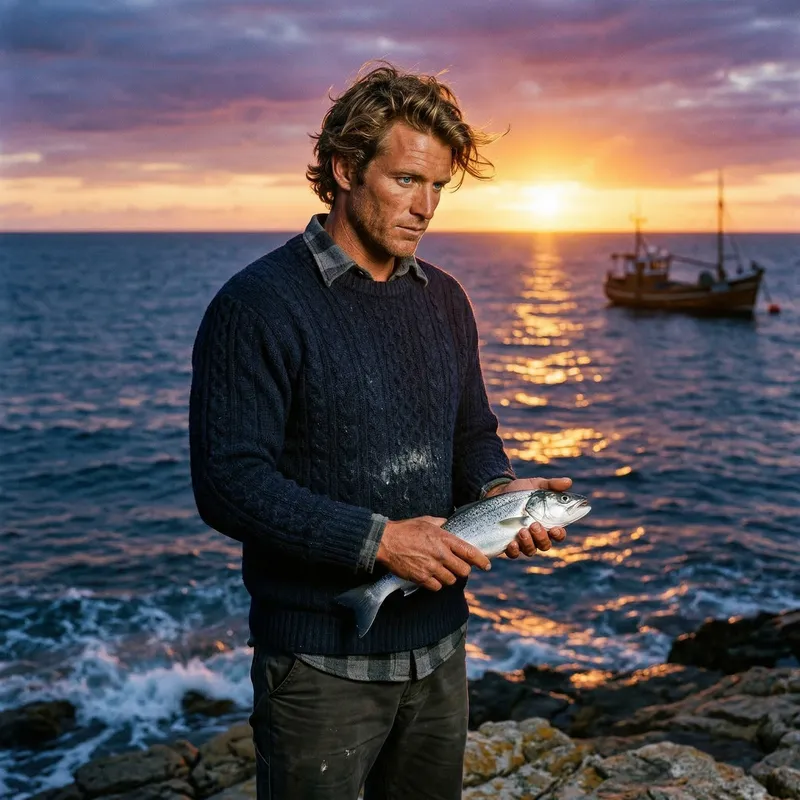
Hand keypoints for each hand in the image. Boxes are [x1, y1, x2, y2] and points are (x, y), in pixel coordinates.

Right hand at [376, 516, 491, 591]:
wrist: (385, 541)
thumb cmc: (405, 529)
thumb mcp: (426, 521)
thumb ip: (441, 523)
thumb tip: (449, 524)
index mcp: (444, 538)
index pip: (469, 552)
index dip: (481, 560)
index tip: (486, 565)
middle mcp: (440, 554)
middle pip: (463, 570)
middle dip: (463, 570)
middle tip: (458, 567)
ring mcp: (431, 567)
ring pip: (451, 580)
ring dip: (448, 577)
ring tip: (442, 571)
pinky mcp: (421, 578)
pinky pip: (437, 587)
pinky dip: (436, 584)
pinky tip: (431, 577)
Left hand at [484, 477, 571, 558]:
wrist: (499, 491)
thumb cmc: (522, 490)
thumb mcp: (536, 485)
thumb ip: (553, 485)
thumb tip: (569, 482)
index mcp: (547, 523)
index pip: (558, 534)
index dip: (559, 534)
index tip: (556, 528)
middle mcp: (537, 535)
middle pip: (545, 545)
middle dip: (542, 537)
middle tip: (534, 524)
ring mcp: (523, 541)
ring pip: (531, 550)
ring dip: (529, 543)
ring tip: (522, 531)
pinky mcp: (508, 543)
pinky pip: (513, 554)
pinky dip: (514, 551)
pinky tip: (512, 542)